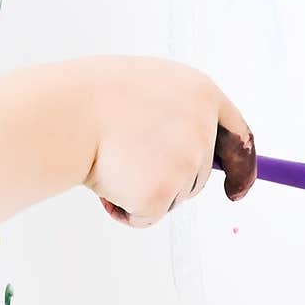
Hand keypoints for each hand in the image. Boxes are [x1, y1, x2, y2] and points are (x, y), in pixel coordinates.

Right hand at [81, 56, 255, 226]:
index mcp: (202, 94)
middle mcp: (203, 130)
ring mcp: (186, 163)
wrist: (62, 114)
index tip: (236, 190)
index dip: (242, 167)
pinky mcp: (163, 193)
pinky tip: (103, 183)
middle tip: (126, 159)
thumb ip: (182, 114)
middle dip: (170, 179)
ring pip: (175, 197)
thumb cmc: (93, 98)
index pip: (239, 137)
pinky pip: (148, 216)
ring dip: (144, 191)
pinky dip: (124, 210)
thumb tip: (195, 150)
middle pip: (201, 175)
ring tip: (110, 162)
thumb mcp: (151, 89)